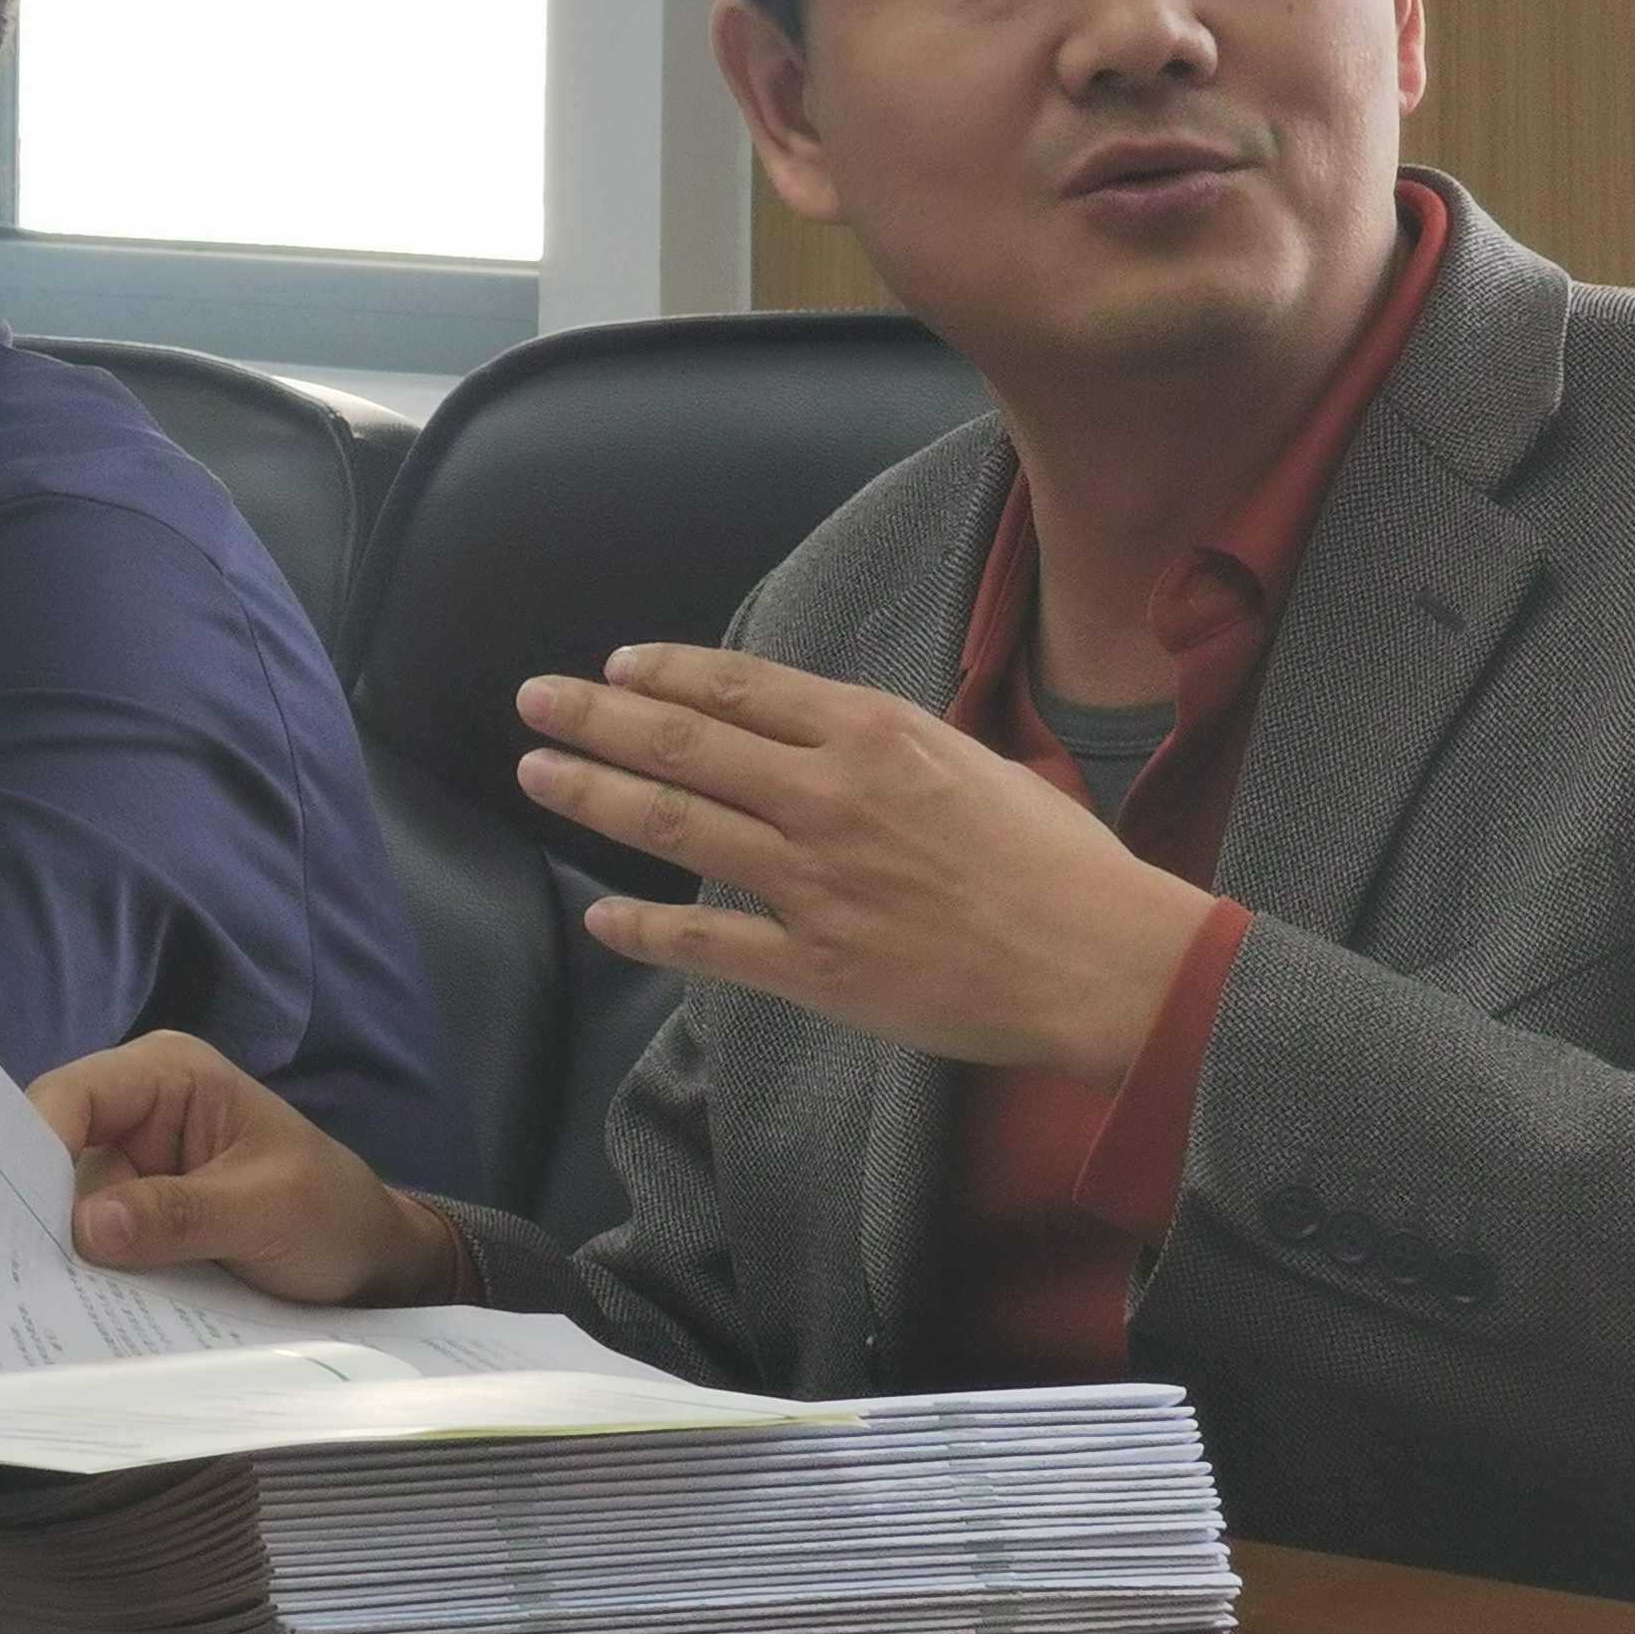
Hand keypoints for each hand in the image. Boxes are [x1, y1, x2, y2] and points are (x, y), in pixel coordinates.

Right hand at [28, 1032, 459, 1305]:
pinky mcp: (133, 1221)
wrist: (370, 1264)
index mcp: (167, 1076)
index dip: (32, 1144)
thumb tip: (87, 1227)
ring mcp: (131, 1170)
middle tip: (3, 1276)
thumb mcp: (267, 1211)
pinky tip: (67, 1315)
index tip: (7, 1215)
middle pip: (52, 1154)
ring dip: (58, 1257)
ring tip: (34, 1308)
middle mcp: (135, 1114)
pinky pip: (91, 1246)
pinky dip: (84, 1279)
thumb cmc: (332, 1214)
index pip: (73, 1096)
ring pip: (64, 1209)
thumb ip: (180, 1214)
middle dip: (36, 1211)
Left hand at [514, 647, 1209, 1084]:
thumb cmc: (1057, 860)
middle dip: (594, 716)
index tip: (614, 666)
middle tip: (535, 699)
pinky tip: (601, 914)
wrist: (1099, 960)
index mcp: (869, 736)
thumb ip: (887, 742)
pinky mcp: (815, 967)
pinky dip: (646, 927)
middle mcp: (826, 798)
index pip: (736, 688)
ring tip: (538, 772)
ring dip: (594, 795)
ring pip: (675, 826)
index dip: (664, 673)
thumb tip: (825, 727)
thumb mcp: (974, 757)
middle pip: (682, 743)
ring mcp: (812, 884)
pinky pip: (708, 943)